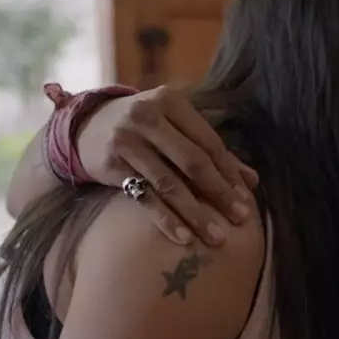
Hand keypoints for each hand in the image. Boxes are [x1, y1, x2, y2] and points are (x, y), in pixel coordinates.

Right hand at [76, 85, 259, 245]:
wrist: (86, 125)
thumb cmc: (144, 128)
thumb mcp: (175, 127)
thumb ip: (211, 151)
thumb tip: (252, 181)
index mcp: (170, 102)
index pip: (208, 142)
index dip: (229, 172)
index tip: (246, 199)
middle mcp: (147, 117)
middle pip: (192, 162)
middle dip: (219, 193)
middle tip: (240, 219)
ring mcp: (126, 141)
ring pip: (169, 183)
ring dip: (196, 213)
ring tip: (216, 236)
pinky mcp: (110, 165)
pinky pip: (144, 198)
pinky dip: (165, 219)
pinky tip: (183, 237)